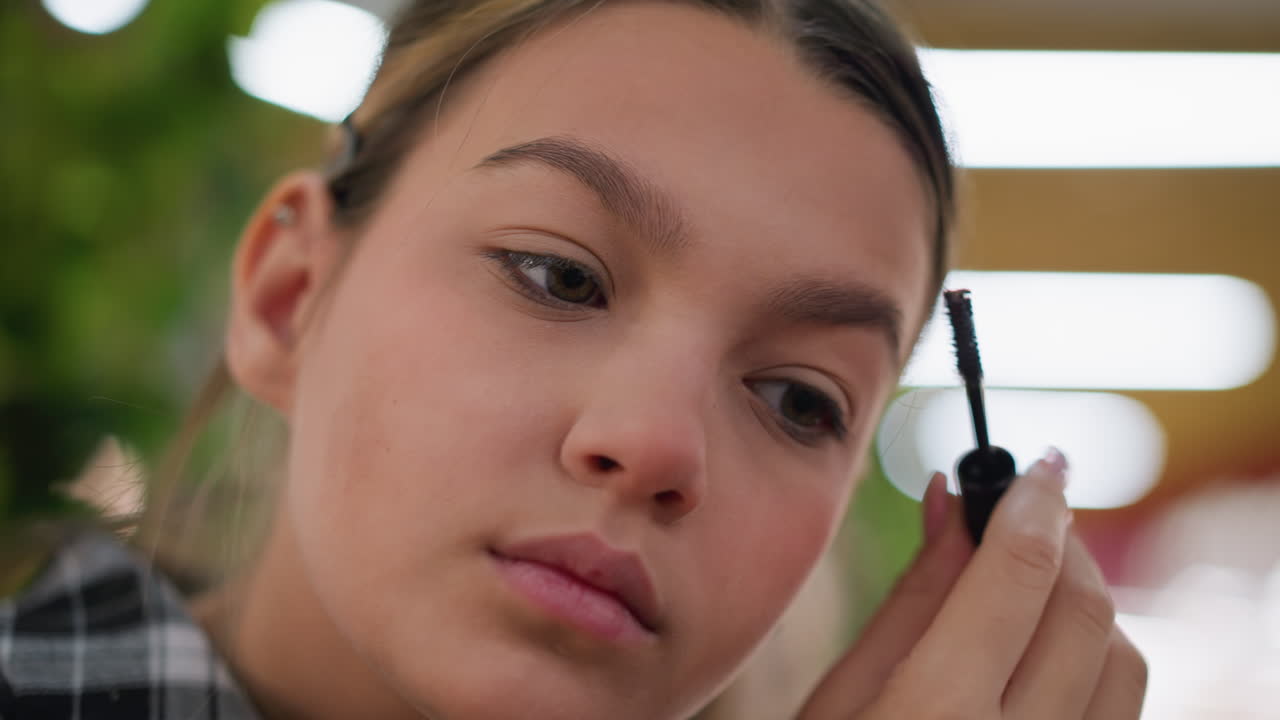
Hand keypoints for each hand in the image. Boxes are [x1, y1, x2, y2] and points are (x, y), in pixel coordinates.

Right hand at [797, 451, 1147, 718]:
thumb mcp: (840, 701)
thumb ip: (911, 599)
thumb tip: (950, 499)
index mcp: (935, 718)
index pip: (1017, 576)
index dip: (1032, 502)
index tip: (1036, 466)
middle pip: (1087, 613)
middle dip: (1065, 541)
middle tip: (1030, 511)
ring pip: (1125, 664)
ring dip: (1088, 603)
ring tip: (1030, 585)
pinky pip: (1121, 715)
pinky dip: (1095, 663)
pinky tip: (1041, 655)